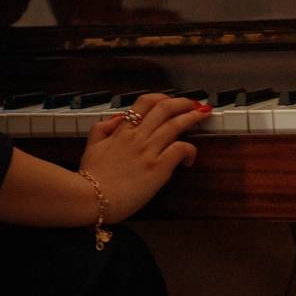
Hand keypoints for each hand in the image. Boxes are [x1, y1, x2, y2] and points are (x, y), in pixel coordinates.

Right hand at [78, 93, 205, 221]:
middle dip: (184, 103)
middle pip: (166, 109)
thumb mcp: (91, 145)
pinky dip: (190, 150)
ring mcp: (149, 151)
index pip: (146, 102)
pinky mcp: (158, 168)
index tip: (172, 101)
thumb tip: (119, 119)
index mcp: (123, 130)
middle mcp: (138, 136)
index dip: (163, 98)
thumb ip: (103, 128)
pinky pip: (180, 150)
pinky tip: (190, 158)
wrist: (92, 198)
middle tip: (196, 104)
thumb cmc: (91, 176)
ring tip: (203, 116)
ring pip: (176, 125)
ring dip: (193, 118)